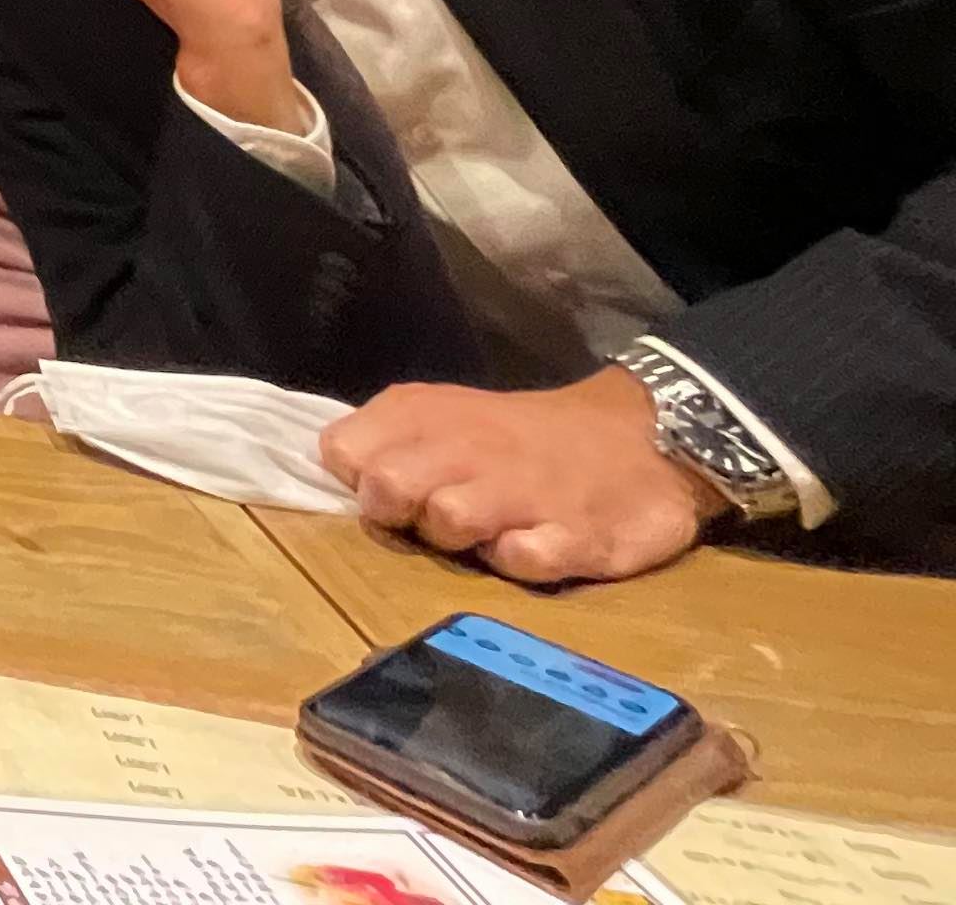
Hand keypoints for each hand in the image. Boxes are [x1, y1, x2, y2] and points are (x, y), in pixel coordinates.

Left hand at [319, 368, 719, 585]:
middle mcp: (468, 450)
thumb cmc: (520, 437)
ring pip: (447, 520)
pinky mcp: (578, 537)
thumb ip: (387, 442)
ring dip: (457, 538)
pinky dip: (522, 559)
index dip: (356, 478)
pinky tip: (536, 545)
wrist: (639, 437)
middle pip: (386, 488)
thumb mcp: (443, 418)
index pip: (343, 451)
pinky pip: (524, 558)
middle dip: (396, 512)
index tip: (384, 487)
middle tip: (430, 516)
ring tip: (488, 531)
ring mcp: (523, 494)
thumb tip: (338, 474)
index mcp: (426, 416)